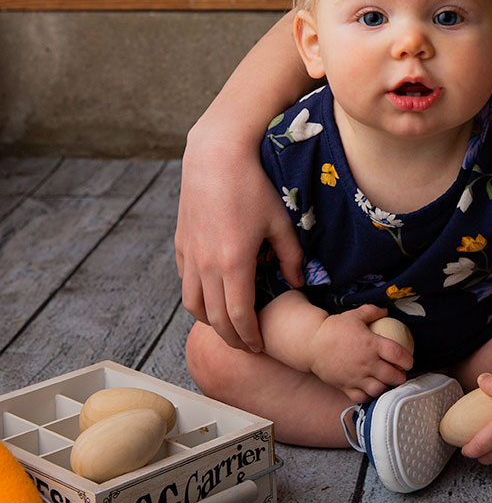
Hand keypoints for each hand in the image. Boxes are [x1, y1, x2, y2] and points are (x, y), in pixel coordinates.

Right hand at [176, 130, 303, 352]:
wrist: (215, 157)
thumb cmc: (253, 187)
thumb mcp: (280, 222)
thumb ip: (291, 256)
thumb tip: (300, 283)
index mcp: (234, 263)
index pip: (238, 316)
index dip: (249, 336)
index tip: (259, 345)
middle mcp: (207, 265)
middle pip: (213, 318)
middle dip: (231, 337)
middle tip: (247, 345)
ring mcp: (189, 256)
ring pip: (192, 304)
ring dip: (210, 321)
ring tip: (228, 325)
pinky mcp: (181, 245)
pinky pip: (186, 282)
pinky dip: (198, 296)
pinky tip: (214, 294)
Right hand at [309, 304, 412, 401]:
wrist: (311, 343)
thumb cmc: (334, 327)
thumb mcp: (355, 314)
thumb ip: (373, 311)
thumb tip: (386, 311)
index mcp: (372, 344)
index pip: (398, 355)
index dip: (408, 360)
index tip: (409, 362)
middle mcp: (367, 363)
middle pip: (393, 376)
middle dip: (401, 377)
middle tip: (401, 374)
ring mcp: (356, 376)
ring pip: (379, 389)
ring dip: (386, 387)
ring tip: (387, 383)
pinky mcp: (345, 386)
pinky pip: (362, 397)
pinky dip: (369, 396)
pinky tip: (371, 390)